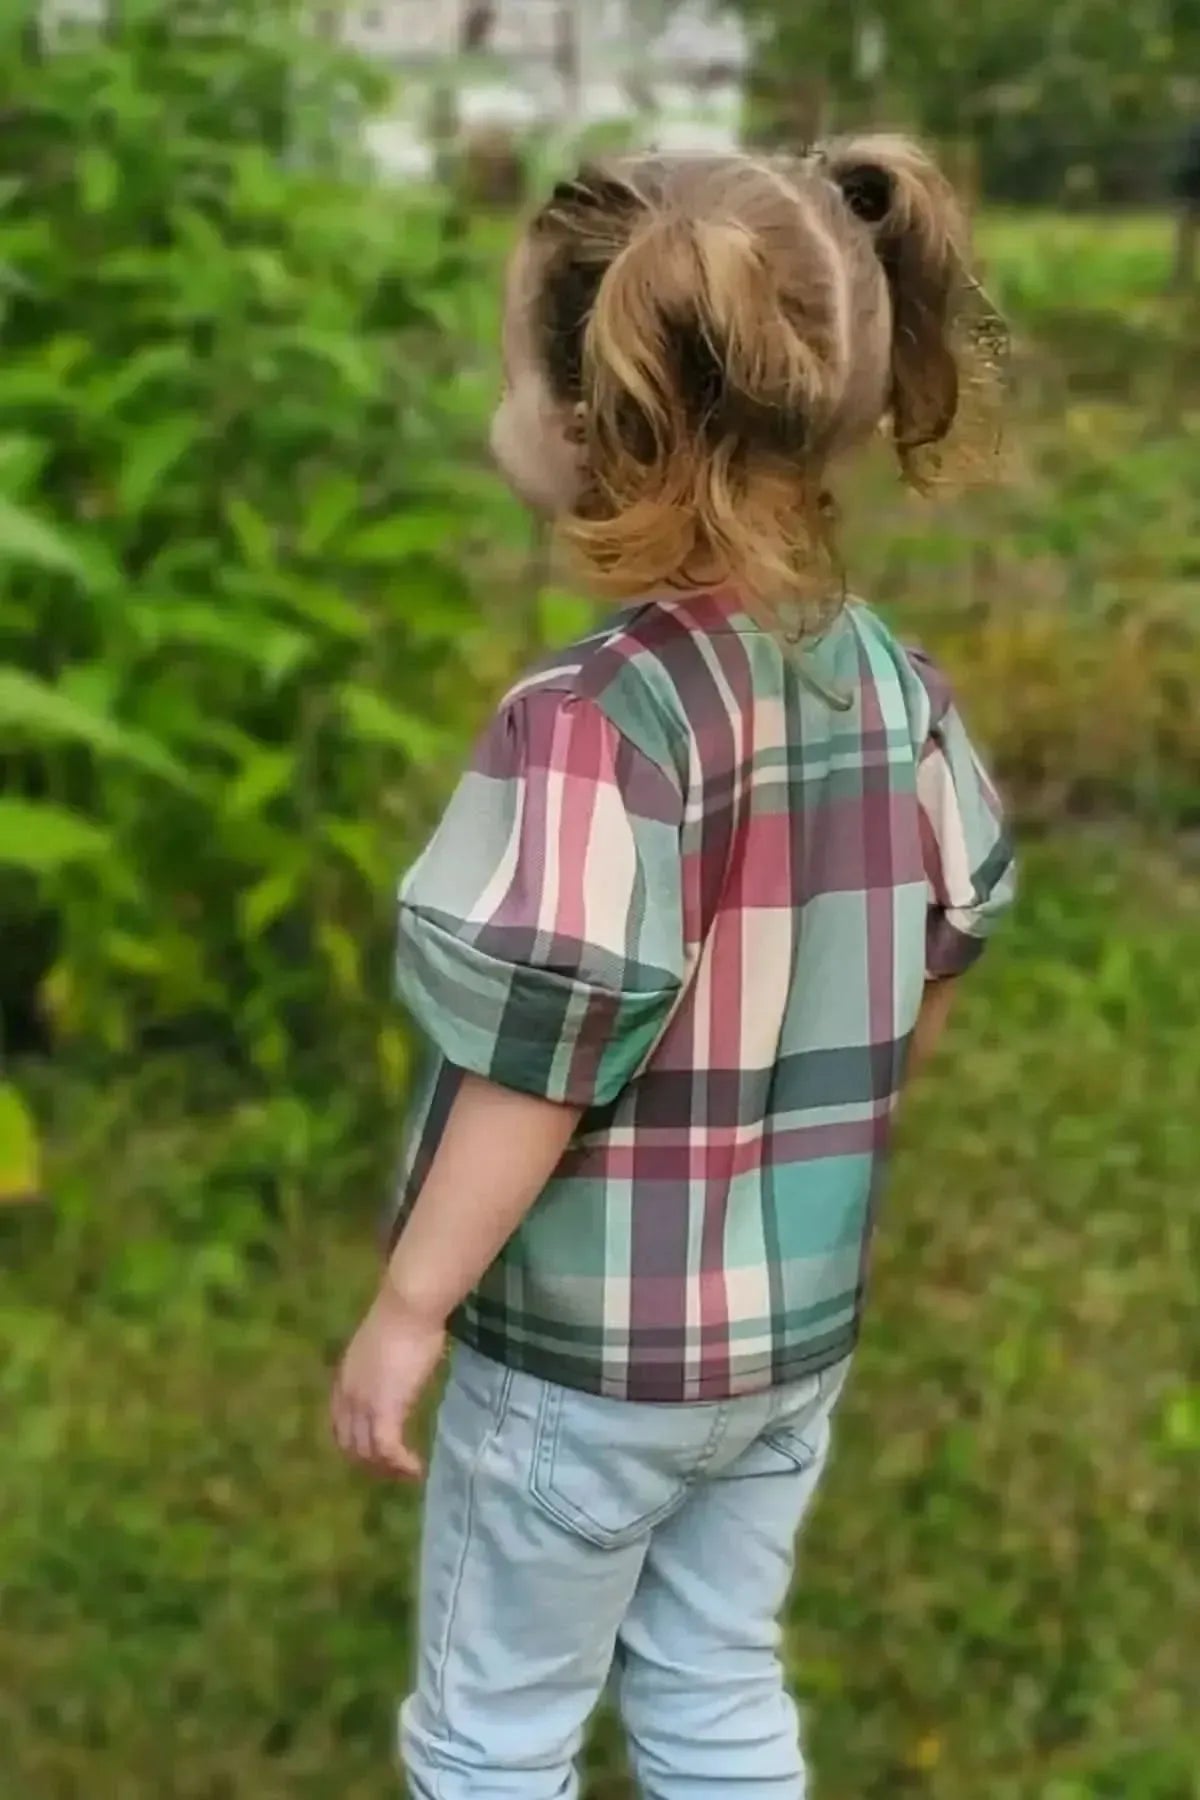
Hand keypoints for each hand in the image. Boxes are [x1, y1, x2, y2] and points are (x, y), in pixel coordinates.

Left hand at [330, 1286, 445, 1480]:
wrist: (407, 1307)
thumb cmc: (403, 1318)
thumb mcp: (382, 1348)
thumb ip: (381, 1367)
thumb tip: (395, 1374)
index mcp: (343, 1380)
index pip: (339, 1425)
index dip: (355, 1444)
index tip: (376, 1453)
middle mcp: (347, 1396)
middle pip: (350, 1444)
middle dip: (371, 1463)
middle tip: (395, 1470)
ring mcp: (364, 1405)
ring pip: (368, 1452)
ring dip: (387, 1469)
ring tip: (408, 1473)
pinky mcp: (385, 1410)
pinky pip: (388, 1449)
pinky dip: (400, 1464)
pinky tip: (416, 1468)